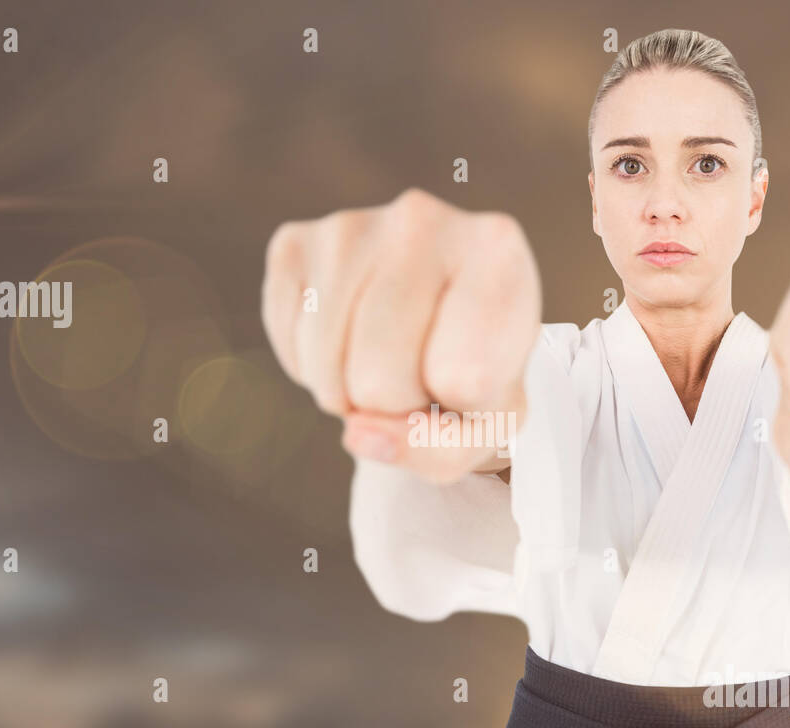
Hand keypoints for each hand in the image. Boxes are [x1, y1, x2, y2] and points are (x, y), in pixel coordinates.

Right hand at [261, 188, 541, 482]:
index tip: (474, 377)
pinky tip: (348, 339)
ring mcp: (351, 226)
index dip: (461, 406)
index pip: (463, 378)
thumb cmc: (476, 369)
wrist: (439, 314)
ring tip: (386, 358)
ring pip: (330, 372)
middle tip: (420, 373)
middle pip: (381, 380)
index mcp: (498, 250)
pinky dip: (313, 368)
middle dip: (396, 404)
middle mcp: (423, 219)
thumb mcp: (487, 423)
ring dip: (351, 392)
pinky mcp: (293, 243)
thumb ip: (437, 448)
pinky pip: (291, 349)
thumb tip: (358, 432)